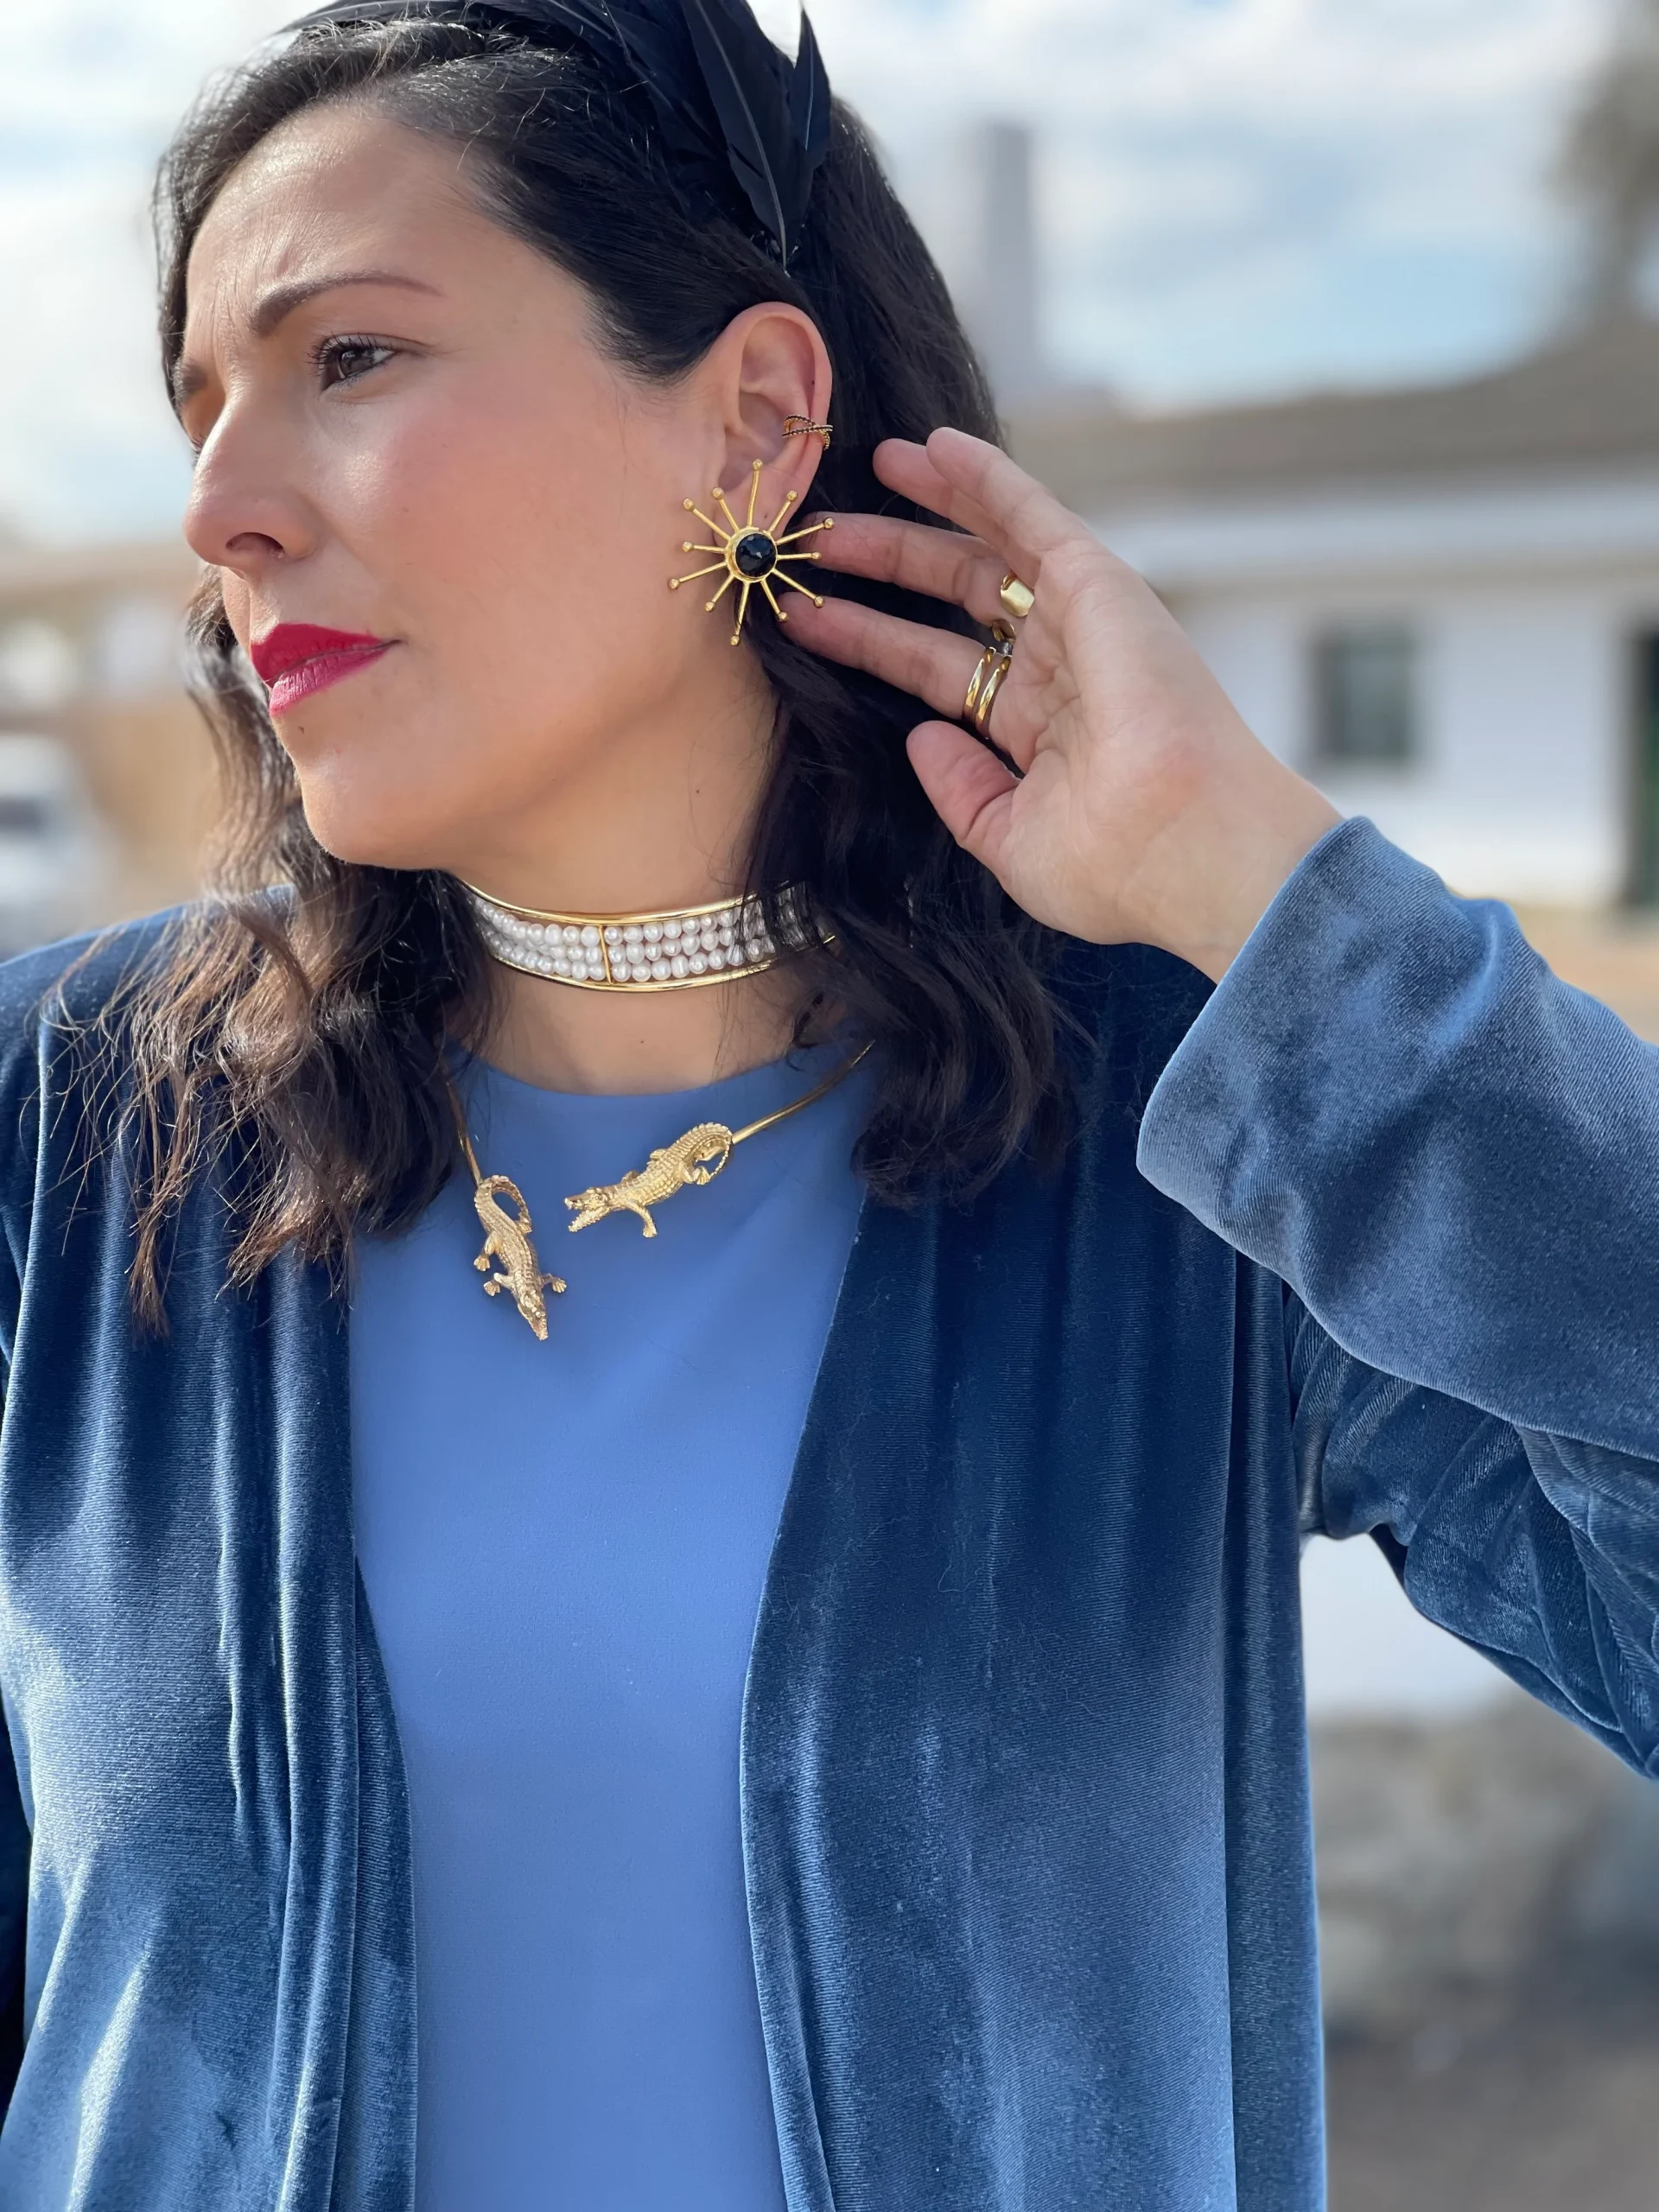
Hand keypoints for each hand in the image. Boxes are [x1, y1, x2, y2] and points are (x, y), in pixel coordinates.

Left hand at [783, 428, 1338, 980]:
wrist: (1185, 852)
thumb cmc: (1117, 868)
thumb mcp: (1010, 840)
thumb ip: (961, 790)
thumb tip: (920, 738)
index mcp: (1038, 729)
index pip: (938, 667)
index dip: (873, 638)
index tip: (806, 618)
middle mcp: (1058, 667)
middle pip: (955, 596)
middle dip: (886, 562)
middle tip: (815, 540)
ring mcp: (1080, 622)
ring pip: (989, 545)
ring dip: (924, 506)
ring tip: (864, 468)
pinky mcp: (1098, 585)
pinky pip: (1033, 514)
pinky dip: (985, 476)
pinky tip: (935, 445)